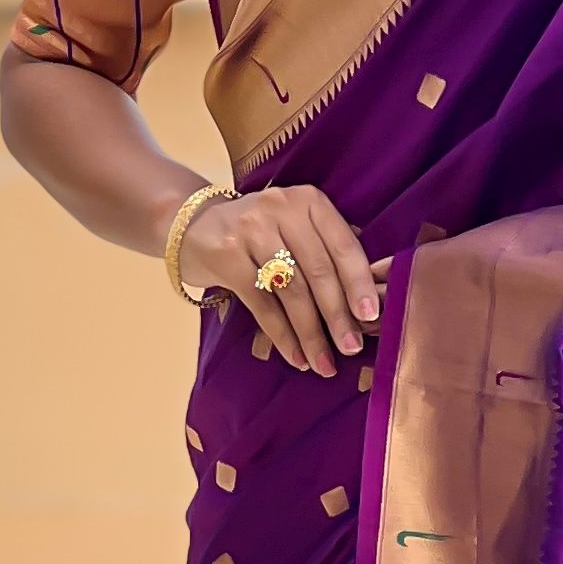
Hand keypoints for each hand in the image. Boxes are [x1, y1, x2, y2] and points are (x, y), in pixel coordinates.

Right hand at [178, 182, 382, 376]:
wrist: (192, 225)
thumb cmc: (258, 233)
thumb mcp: (295, 226)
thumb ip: (327, 250)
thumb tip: (367, 302)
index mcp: (308, 200)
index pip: (342, 245)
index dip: (358, 283)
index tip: (370, 315)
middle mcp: (280, 208)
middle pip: (318, 270)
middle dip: (337, 315)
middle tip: (351, 347)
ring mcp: (250, 229)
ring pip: (291, 291)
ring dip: (311, 333)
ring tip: (324, 363)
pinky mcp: (226, 255)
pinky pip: (262, 304)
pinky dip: (282, 335)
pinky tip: (295, 356)